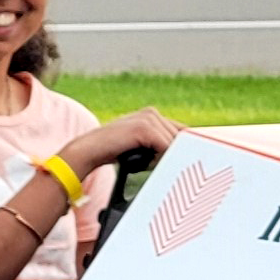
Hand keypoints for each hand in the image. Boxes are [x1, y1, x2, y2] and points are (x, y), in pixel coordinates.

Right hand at [60, 108, 179, 176]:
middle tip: (162, 167)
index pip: (181, 131)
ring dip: (165, 158)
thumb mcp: (142, 147)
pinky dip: (160, 159)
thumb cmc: (114, 152)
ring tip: (148, 164)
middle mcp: (152, 113)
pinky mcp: (144, 127)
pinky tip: (145, 163)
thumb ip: (159, 146)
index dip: (185, 148)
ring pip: (174, 143)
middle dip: (175, 155)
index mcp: (152, 115)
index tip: (189, 162)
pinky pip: (166, 146)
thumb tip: (181, 155)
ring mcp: (148, 118)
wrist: (91, 150)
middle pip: (181, 138)